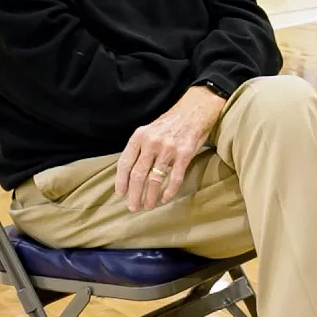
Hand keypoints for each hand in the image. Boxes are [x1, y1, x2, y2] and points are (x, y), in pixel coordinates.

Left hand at [116, 86, 226, 211]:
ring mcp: (168, 149)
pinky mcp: (185, 154)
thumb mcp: (150, 129)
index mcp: (140, 136)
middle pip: (138, 175)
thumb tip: (131, 171)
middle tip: (133, 207)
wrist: (196, 109)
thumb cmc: (172, 121)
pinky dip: (169, 191)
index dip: (121, 181)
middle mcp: (152, 143)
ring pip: (155, 179)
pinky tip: (165, 198)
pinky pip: (175, 178)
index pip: (125, 163)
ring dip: (150, 196)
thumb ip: (140, 147)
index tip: (120, 194)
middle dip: (134, 194)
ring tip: (148, 206)